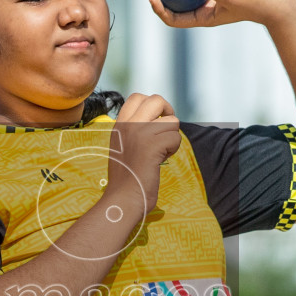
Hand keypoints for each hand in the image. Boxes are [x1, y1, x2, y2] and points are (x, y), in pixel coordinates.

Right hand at [102, 93, 179, 219]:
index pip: (138, 97)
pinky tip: (161, 160)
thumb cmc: (126, 177)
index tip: (156, 120)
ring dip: (171, 137)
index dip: (153, 106)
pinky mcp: (152, 146)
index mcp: (120, 124)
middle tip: (166, 130)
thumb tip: (157, 118)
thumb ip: (134, 130)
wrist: (122, 198)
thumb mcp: (122, 146)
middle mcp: (129, 125)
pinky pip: (175, 137)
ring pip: (172, 121)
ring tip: (160, 152)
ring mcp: (140, 134)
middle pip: (157, 100)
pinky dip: (172, 149)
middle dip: (168, 113)